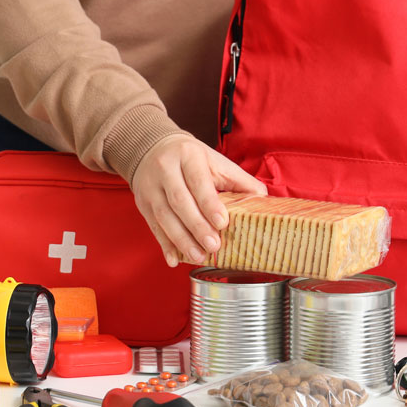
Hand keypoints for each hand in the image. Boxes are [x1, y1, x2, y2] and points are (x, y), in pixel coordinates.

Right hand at [130, 135, 266, 267]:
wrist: (153, 147)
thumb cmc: (190, 158)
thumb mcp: (216, 161)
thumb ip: (239, 180)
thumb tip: (263, 199)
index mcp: (187, 156)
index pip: (198, 181)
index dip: (209, 203)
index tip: (222, 223)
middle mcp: (165, 169)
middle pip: (180, 201)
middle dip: (197, 226)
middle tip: (214, 246)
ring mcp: (151, 187)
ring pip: (164, 216)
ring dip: (181, 240)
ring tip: (198, 256)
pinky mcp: (143, 203)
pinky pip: (153, 226)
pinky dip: (164, 245)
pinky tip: (174, 259)